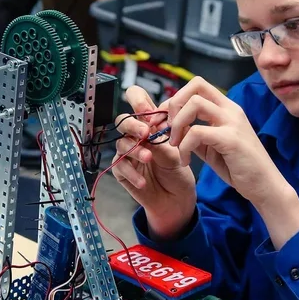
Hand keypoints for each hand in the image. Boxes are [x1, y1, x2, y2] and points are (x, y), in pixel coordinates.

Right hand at [111, 85, 196, 239]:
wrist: (177, 199)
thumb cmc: (178, 173)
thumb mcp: (176, 151)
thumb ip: (162, 136)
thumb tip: (152, 123)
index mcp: (151, 124)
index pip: (137, 101)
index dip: (137, 99)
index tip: (145, 107)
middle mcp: (137, 136)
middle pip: (123, 121)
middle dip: (133, 125)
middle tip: (145, 133)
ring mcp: (128, 153)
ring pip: (121, 143)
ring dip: (135, 150)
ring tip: (149, 158)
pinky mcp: (122, 171)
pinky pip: (120, 166)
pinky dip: (132, 172)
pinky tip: (144, 180)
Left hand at [164, 79, 298, 245]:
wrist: (264, 186)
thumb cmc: (240, 168)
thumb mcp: (211, 147)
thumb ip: (193, 135)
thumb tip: (171, 127)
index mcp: (226, 109)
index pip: (198, 85)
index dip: (176, 99)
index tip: (166, 121)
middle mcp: (230, 110)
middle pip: (195, 85)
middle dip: (174, 105)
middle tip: (169, 129)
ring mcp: (232, 122)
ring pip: (194, 104)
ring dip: (177, 124)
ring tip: (175, 145)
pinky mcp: (231, 139)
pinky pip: (196, 132)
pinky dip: (184, 147)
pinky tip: (186, 161)